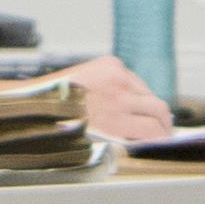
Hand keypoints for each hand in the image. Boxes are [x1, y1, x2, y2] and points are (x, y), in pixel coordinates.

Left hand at [54, 54, 174, 143]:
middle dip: (165, 122)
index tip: (165, 140)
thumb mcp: (97, 140)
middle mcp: (118, 95)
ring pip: (148, 91)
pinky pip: (133, 78)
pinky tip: (120, 95)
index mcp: (114, 120)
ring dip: (147, 104)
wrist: (39, 100)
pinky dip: (131, 88)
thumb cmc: (64, 124)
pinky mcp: (112, 63)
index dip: (163, 138)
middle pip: (160, 109)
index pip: (154, 129)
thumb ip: (124, 139)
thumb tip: (148, 139)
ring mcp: (117, 75)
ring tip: (140, 113)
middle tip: (165, 128)